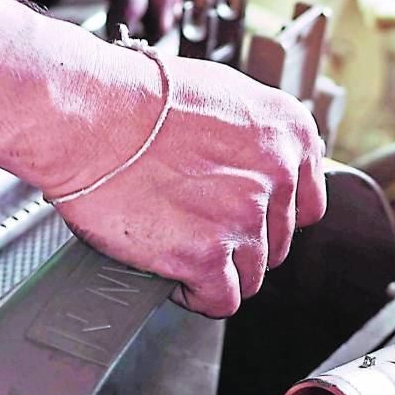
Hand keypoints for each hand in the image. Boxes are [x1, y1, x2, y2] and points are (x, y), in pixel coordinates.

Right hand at [43, 50, 327, 317]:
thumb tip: (263, 168)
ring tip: (176, 245)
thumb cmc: (137, 97)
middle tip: (195, 226)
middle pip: (277, 243)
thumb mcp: (223, 94)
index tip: (245, 216)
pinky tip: (173, 272)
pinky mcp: (208, 256)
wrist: (88, 114)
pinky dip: (197, 295)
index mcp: (289, 133)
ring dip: (216, 269)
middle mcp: (277, 175)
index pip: (306, 204)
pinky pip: (221, 300)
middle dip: (237, 242)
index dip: (270, 216)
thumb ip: (256, 137)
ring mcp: (244, 218)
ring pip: (251, 276)